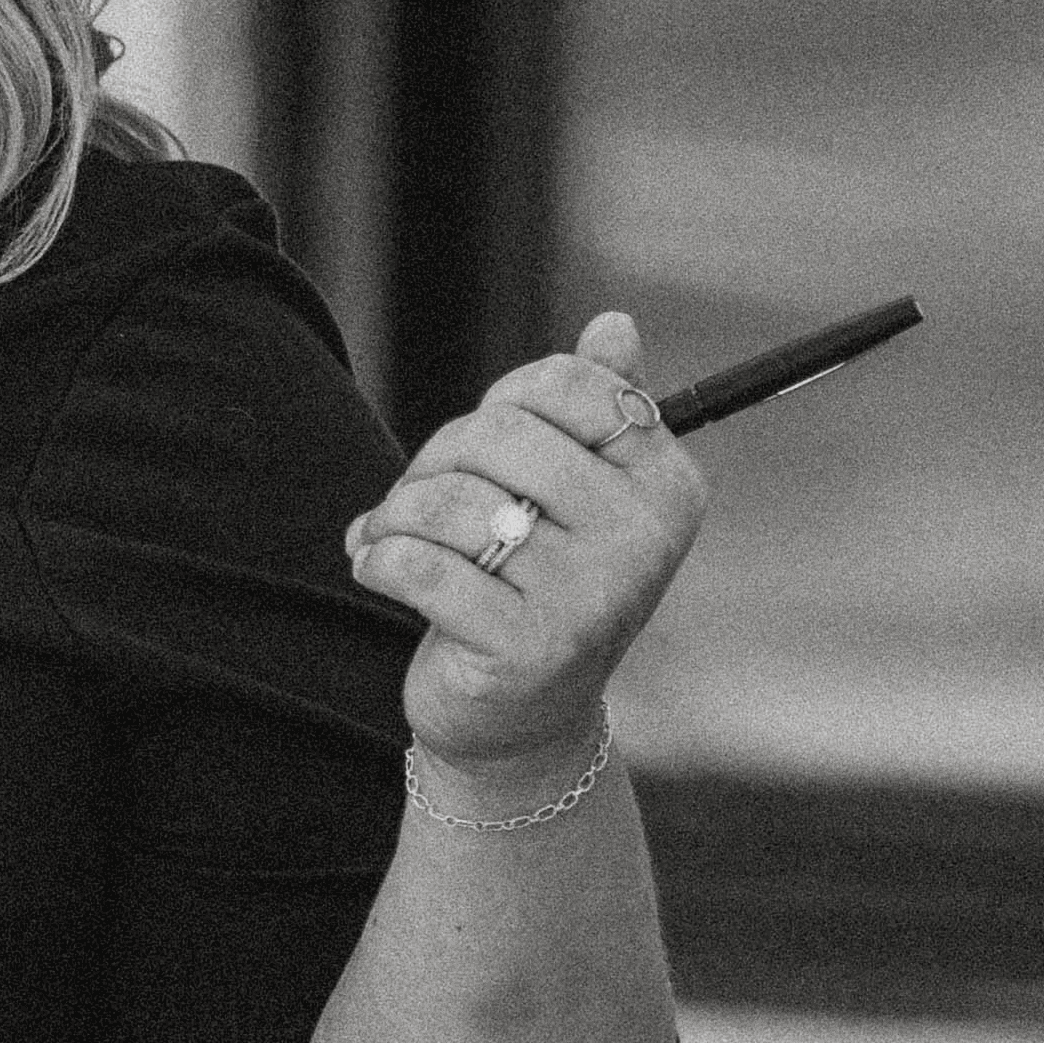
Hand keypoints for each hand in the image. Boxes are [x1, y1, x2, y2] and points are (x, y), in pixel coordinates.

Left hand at [343, 311, 707, 777]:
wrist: (518, 718)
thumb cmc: (538, 582)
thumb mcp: (575, 492)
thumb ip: (595, 406)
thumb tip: (616, 324)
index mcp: (667, 483)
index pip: (565, 382)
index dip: (502, 404)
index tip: (490, 452)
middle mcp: (644, 539)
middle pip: (498, 434)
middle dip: (437, 461)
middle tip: (421, 505)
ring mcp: (591, 597)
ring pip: (450, 498)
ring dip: (395, 515)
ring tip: (392, 539)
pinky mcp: (527, 648)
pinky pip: (416, 564)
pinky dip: (377, 559)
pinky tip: (377, 571)